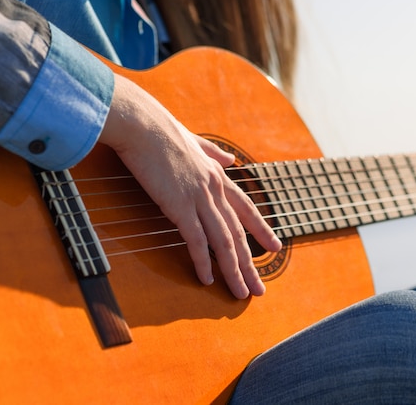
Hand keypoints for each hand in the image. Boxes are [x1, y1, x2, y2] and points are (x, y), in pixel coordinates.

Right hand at [99, 74, 281, 298]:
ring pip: (224, 242)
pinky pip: (197, 241)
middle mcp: (215, 189)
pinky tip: (208, 280)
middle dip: (250, 265)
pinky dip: (204, 263)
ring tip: (242, 293)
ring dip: (234, 271)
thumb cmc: (160, 130)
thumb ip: (214, 152)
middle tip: (259, 288)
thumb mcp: (195, 140)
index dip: (261, 230)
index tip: (275, 247)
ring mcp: (200, 198)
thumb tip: (231, 158)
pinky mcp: (180, 206)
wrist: (140, 123)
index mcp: (218, 174)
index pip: (246, 209)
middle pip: (238, 234)